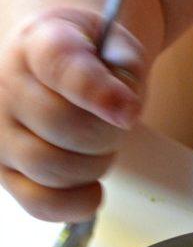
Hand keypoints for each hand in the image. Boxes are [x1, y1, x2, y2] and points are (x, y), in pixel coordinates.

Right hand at [0, 8, 147, 220]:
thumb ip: (127, 70)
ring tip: (96, 147)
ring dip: (93, 166)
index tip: (127, 112)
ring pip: (55, 168)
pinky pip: (41, 203)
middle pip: (66, 127)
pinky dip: (76, 203)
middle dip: (106, 135)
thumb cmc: (94, 62)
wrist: (58, 67)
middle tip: (111, 126)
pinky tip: (92, 186)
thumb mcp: (118, 49)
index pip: (61, 66)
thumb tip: (122, 110)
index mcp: (39, 43)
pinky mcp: (5, 172)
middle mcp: (5, 85)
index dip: (97, 92)